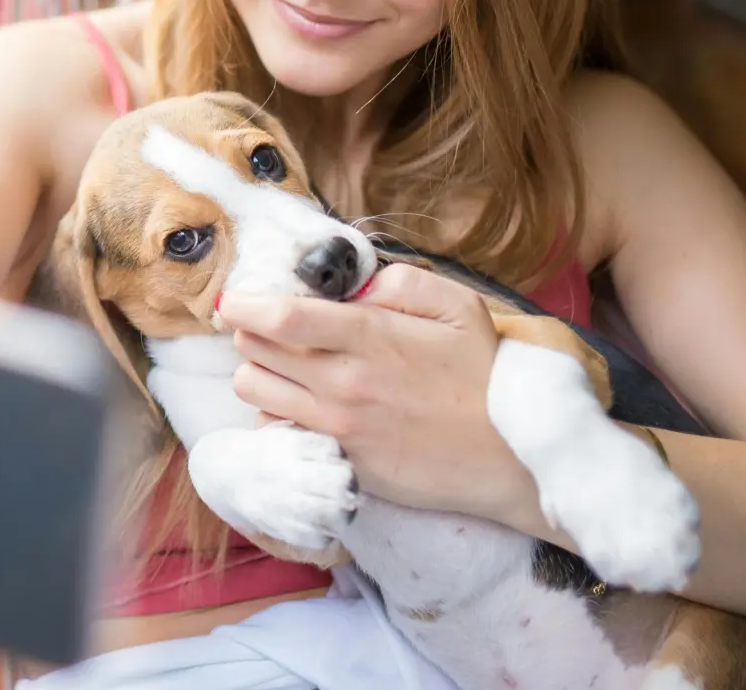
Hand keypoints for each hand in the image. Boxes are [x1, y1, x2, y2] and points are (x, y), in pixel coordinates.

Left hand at [218, 262, 530, 522]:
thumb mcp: (460, 308)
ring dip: (260, 372)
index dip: (243, 304)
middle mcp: (342, 383)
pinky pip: (277, 431)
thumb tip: (353, 286)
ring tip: (287, 366)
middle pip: (254, 350)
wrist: (511, 459)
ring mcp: (337, 427)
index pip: (279, 317)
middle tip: (272, 329)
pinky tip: (304, 406)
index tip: (234, 300)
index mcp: (369, 337)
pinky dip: (278, 414)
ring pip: (254, 391)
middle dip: (252, 333)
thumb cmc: (487, 377)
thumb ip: (400, 284)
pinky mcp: (338, 461)